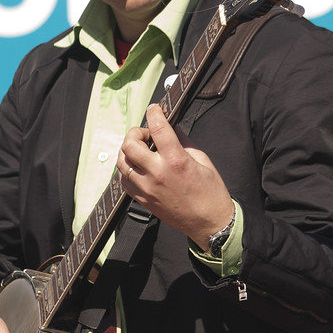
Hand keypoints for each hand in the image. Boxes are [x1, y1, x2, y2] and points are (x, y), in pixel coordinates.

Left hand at [117, 103, 233, 250]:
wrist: (209, 223)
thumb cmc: (210, 193)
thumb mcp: (203, 160)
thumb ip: (183, 141)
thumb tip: (171, 126)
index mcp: (176, 161)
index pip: (157, 128)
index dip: (153, 113)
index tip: (154, 109)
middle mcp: (157, 174)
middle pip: (130, 144)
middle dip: (135, 133)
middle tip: (146, 134)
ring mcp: (147, 188)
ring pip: (122, 162)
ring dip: (128, 150)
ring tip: (140, 150)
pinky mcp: (143, 200)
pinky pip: (124, 180)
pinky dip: (127, 169)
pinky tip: (138, 167)